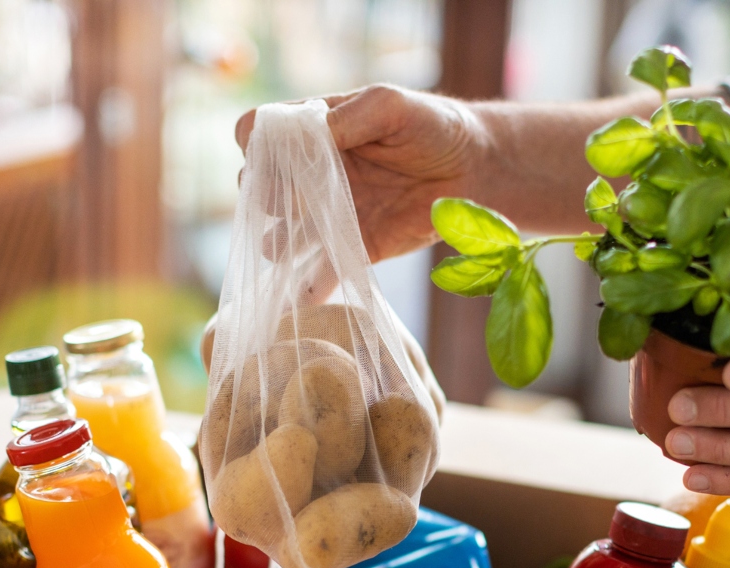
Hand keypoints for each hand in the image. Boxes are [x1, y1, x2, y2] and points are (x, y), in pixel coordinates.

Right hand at [235, 85, 486, 262]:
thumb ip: (350, 117)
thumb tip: (308, 134)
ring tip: (281, 247)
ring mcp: (331, 214)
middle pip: (261, 187)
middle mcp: (313, 173)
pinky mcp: (355, 248)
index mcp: (314, 130)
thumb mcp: (390, 106)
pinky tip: (299, 298)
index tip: (271, 157)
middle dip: (263, 197)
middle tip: (284, 203)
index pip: (257, 134)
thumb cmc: (433, 126)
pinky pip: (322, 271)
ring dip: (275, 243)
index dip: (255, 146)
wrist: (474, 171)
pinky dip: (309, 287)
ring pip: (281, 234)